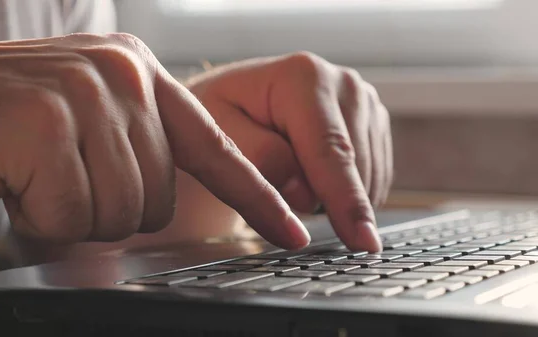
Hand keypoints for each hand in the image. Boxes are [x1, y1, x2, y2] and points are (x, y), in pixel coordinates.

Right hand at [0, 34, 310, 248]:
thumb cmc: (2, 128)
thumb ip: (137, 146)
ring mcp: (86, 93)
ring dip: (74, 213)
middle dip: (108, 207)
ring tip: (32, 174)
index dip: (256, 195)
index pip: (216, 146)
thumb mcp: (85, 123)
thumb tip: (168, 198)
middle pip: (160, 195)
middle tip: (56, 177)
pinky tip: (11, 179)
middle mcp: (122, 72)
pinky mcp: (47, 124)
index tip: (292, 231)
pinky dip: (40, 216)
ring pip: (123, 211)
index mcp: (138, 70)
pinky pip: (74, 215)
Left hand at [186, 52, 392, 251]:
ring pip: (369, 177)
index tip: (362, 243)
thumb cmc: (219, 119)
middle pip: (355, 168)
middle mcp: (343, 83)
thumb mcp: (216, 136)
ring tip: (291, 173)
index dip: (347, 201)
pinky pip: (374, 177)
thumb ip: (258, 161)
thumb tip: (303, 191)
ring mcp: (364, 100)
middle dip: (323, 198)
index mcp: (303, 77)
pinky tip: (314, 174)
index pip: (331, 152)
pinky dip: (346, 190)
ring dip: (333, 195)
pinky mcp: (374, 121)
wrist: (234, 103)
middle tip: (277, 185)